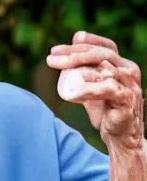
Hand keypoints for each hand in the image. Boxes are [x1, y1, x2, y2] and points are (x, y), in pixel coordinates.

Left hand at [47, 31, 143, 146]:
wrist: (120, 137)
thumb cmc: (106, 113)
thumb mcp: (92, 91)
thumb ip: (83, 76)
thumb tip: (65, 61)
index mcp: (122, 66)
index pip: (104, 47)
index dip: (84, 43)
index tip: (58, 48)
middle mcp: (129, 71)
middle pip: (101, 54)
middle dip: (74, 53)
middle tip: (51, 57)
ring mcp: (129, 84)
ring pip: (104, 67)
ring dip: (78, 64)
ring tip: (58, 66)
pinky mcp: (126, 99)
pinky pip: (108, 88)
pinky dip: (89, 87)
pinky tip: (72, 90)